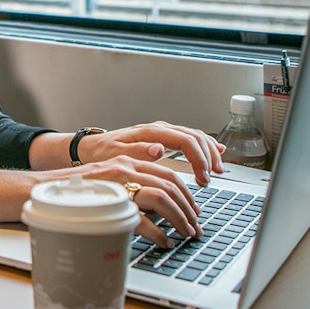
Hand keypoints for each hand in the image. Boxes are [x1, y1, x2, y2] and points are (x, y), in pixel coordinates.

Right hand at [66, 156, 201, 247]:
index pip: (167, 172)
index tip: (194, 210)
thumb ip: (132, 185)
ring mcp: (116, 181)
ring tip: (185, 234)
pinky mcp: (107, 199)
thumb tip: (160, 206)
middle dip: (188, 208)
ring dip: (179, 218)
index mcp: (127, 160)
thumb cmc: (76, 189)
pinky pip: (141, 217)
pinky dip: (157, 232)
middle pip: (169, 184)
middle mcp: (125, 166)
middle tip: (194, 227)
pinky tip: (164, 241)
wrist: (42, 188)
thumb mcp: (109, 179)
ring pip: (161, 197)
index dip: (186, 193)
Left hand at [76, 121, 225, 186]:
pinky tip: (216, 152)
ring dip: (209, 152)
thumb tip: (159, 149)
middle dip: (208, 157)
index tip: (203, 177)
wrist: (92, 148)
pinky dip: (204, 146)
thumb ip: (138, 151)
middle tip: (211, 178)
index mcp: (151, 132)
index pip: (185, 140)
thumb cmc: (103, 153)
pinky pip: (190, 139)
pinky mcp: (164, 139)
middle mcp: (159, 129)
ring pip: (195, 136)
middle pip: (195, 137)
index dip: (198, 158)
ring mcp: (163, 133)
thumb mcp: (116, 155)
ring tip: (217, 171)